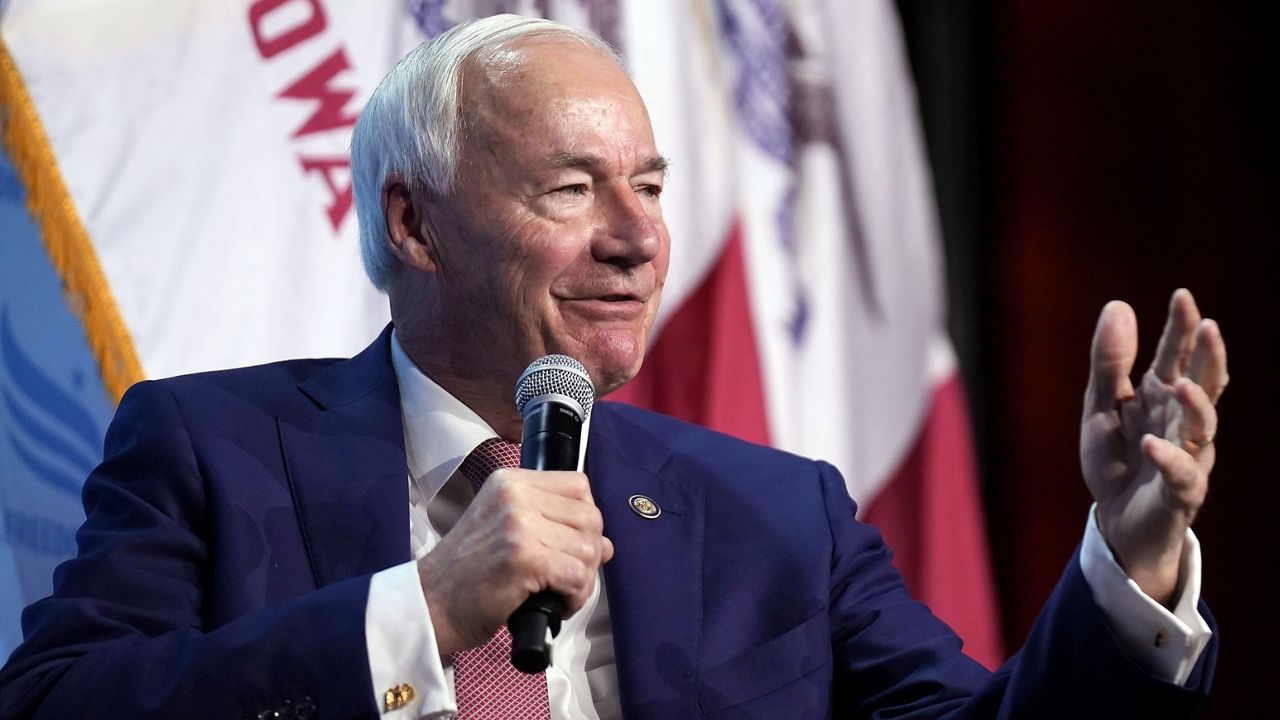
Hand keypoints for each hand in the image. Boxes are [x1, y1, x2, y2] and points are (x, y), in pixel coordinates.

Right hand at [416, 469, 612, 656]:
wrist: (431, 604)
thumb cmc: (468, 574)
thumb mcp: (504, 529)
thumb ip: (552, 526)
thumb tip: (605, 545)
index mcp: (510, 481)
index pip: (579, 486)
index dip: (584, 521)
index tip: (569, 544)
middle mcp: (515, 494)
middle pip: (591, 517)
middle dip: (589, 554)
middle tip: (566, 577)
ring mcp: (519, 524)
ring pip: (589, 549)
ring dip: (583, 580)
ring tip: (559, 593)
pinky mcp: (523, 557)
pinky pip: (577, 576)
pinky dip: (575, 597)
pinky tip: (555, 605)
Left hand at [1081, 289, 1226, 605]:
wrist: (1116, 522)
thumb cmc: (1116, 459)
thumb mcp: (1101, 405)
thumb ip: (1109, 362)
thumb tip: (1118, 305)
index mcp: (1162, 397)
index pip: (1176, 356)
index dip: (1181, 327)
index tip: (1182, 295)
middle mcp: (1181, 422)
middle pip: (1202, 384)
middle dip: (1207, 356)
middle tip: (1209, 326)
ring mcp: (1186, 455)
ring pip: (1201, 427)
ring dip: (1195, 405)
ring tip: (1183, 384)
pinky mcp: (1179, 492)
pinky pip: (1179, 474)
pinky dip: (1166, 458)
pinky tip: (1150, 443)